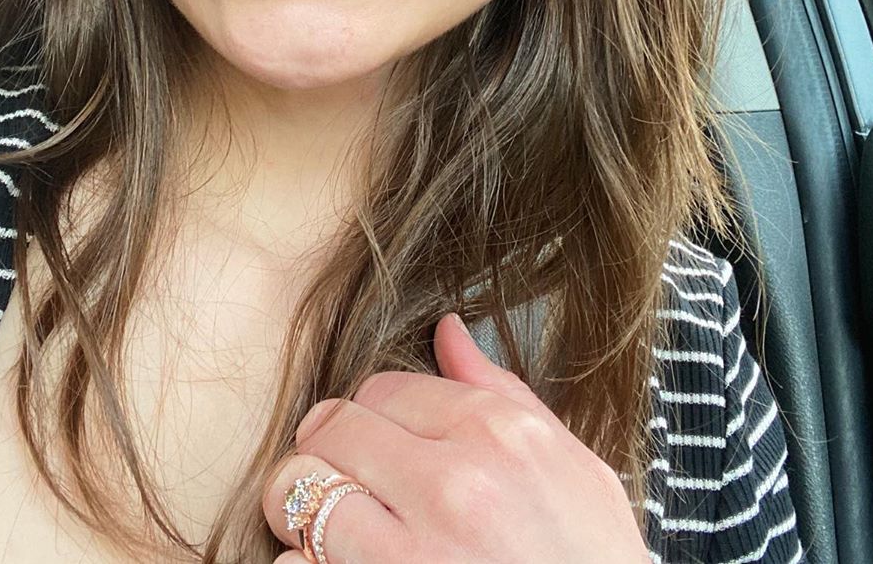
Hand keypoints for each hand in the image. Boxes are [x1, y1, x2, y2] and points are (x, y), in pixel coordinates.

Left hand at [263, 311, 650, 562]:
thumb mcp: (574, 470)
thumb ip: (503, 392)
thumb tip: (447, 330)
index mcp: (500, 436)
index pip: (383, 388)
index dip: (370, 417)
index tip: (375, 446)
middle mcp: (454, 487)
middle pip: (331, 428)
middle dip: (323, 451)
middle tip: (336, 481)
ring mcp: (412, 555)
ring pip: (299, 492)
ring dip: (298, 511)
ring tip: (323, 530)